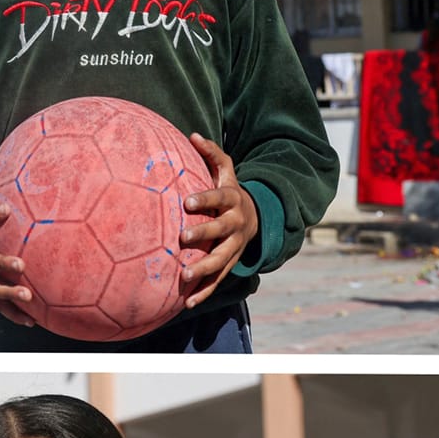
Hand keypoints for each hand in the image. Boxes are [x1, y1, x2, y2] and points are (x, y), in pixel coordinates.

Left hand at [179, 134, 258, 311]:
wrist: (255, 218)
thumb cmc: (230, 192)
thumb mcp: (226, 171)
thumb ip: (211, 154)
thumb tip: (192, 135)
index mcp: (232, 200)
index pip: (220, 197)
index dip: (205, 198)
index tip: (187, 201)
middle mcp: (235, 224)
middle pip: (221, 230)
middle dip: (203, 234)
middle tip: (182, 238)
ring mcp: (234, 247)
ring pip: (221, 260)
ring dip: (203, 269)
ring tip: (184, 275)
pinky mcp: (230, 264)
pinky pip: (218, 280)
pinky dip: (204, 291)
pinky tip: (186, 303)